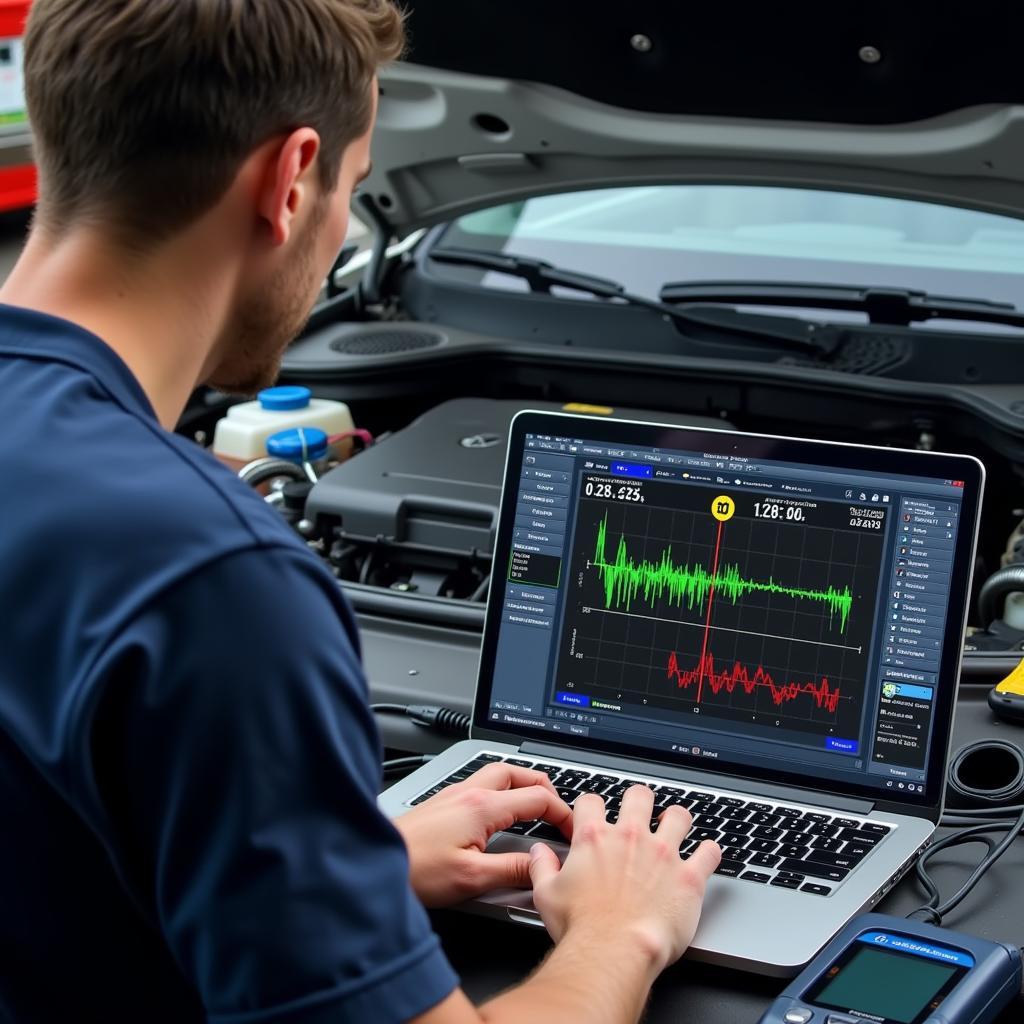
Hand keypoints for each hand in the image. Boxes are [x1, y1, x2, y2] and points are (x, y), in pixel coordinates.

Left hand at [394, 763, 572, 907]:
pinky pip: (480, 784)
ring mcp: (453, 794)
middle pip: (517, 772)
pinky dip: (500, 790)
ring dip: (520, 783)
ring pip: (497, 774)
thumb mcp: (472, 879)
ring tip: (533, 802)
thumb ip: (512, 871)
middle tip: (557, 806)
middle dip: (544, 785)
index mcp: (483, 807)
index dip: (562, 812)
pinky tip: (497, 810)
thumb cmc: (414, 870)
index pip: (538, 797)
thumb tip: (540, 868)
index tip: (572, 829)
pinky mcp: (441, 803)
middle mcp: (468, 792)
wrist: (373, 862)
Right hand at [529, 785, 720, 975]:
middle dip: (639, 801)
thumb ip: (541, 867)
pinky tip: (707, 853)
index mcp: (595, 838)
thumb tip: (538, 853)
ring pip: (678, 815)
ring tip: (675, 825)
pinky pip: (709, 852)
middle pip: (639, 796)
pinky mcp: (689, 877)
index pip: (592, 801)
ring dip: (677, 819)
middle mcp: (630, 838)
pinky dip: (710, 851)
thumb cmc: (581, 929)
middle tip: (639, 813)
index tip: (595, 816)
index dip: (592, 807)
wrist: (613, 954)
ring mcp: (663, 854)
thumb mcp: (545, 895)